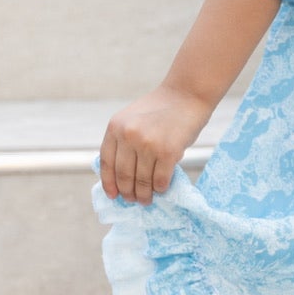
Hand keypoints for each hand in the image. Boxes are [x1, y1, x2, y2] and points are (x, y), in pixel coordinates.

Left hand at [98, 84, 212, 203]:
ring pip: (142, 180)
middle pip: (123, 175)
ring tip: (146, 199)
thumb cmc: (161, 109)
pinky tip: (161, 189)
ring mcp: (148, 144)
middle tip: (133, 200)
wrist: (187, 94)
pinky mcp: (168, 152)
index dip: (109, 182)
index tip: (113, 195)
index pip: (106, 162)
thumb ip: (124, 141)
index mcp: (115, 127)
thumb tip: (120, 176)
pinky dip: (160, 188)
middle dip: (128, 192)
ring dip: (144, 194)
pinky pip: (160, 179)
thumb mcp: (132, 119)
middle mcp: (129, 135)